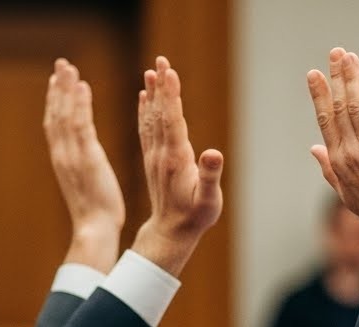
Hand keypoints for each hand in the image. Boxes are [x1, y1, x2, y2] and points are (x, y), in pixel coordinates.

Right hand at [44, 59, 123, 272]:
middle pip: (55, 114)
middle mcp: (62, 155)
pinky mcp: (87, 158)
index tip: (57, 82)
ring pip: (65, 115)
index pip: (55, 125)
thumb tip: (85, 162)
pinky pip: (81, 125)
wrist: (95, 231)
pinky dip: (80, 104)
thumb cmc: (96, 215)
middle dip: (57, 88)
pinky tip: (83, 86)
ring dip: (66, 89)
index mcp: (62, 161)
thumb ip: (82, 169)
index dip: (55, 102)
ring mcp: (72, 156)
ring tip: (69, 67)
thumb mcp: (86, 186)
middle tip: (61, 64)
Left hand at [129, 56, 223, 276]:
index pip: (172, 121)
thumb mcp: (208, 201)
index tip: (169, 72)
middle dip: (161, 86)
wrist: (170, 233)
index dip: (171, 96)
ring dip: (152, 94)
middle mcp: (161, 154)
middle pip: (159, 113)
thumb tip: (213, 153)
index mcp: (176, 159)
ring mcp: (155, 156)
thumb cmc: (195, 217)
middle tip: (160, 60)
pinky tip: (144, 97)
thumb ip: (210, 177)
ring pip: (151, 119)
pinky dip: (146, 111)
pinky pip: (146, 130)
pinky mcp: (153, 160)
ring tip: (152, 71)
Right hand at [307, 48, 358, 256]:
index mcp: (338, 161)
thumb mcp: (345, 191)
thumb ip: (328, 167)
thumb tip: (312, 148)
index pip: (325, 120)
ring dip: (352, 78)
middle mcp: (350, 152)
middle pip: (339, 107)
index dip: (319, 95)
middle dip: (336, 77)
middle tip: (335, 53)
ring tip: (349, 56)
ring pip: (357, 106)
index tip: (314, 74)